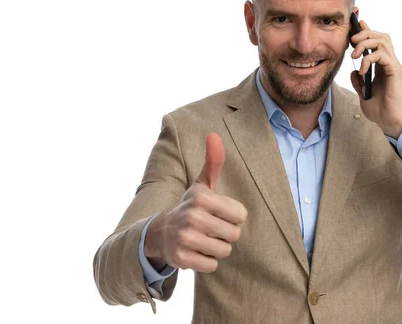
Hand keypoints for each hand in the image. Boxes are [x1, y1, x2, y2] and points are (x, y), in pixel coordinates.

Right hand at [144, 133, 247, 272]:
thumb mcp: (202, 184)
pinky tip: (196, 251)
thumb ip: (213, 162)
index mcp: (202, 197)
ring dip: (217, 248)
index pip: (241, 215)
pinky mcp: (181, 259)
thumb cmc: (191, 206)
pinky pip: (211, 265)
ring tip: (204, 239)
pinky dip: (207, 261)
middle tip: (211, 228)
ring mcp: (185, 238)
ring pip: (224, 251)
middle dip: (226, 234)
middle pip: (234, 234)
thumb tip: (214, 135)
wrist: (160, 233)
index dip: (233, 216)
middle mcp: (192, 217)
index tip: (218, 213)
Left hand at [349, 19, 401, 138]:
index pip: (376, 41)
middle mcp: (389, 62)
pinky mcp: (395, 71)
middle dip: (364, 33)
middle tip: (351, 40)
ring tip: (355, 54)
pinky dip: (369, 59)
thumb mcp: (363, 94)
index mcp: (382, 66)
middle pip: (380, 35)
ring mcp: (393, 65)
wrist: (390, 122)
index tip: (355, 24)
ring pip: (383, 41)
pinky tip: (362, 71)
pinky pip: (382, 55)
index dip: (366, 30)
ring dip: (366, 42)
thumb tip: (353, 72)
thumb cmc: (380, 110)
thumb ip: (358, 83)